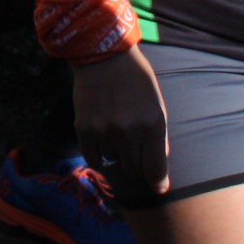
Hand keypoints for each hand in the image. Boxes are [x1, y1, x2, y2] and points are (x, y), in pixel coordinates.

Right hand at [69, 47, 170, 198]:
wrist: (102, 55)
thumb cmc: (135, 78)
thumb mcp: (156, 103)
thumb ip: (159, 135)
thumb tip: (158, 163)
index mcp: (152, 125)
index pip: (156, 169)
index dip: (158, 183)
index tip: (159, 188)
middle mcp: (129, 132)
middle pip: (134, 170)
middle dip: (137, 164)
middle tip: (134, 152)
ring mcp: (105, 132)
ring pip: (113, 163)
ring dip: (117, 156)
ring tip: (116, 137)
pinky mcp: (85, 129)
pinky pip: (93, 158)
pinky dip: (99, 156)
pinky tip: (102, 145)